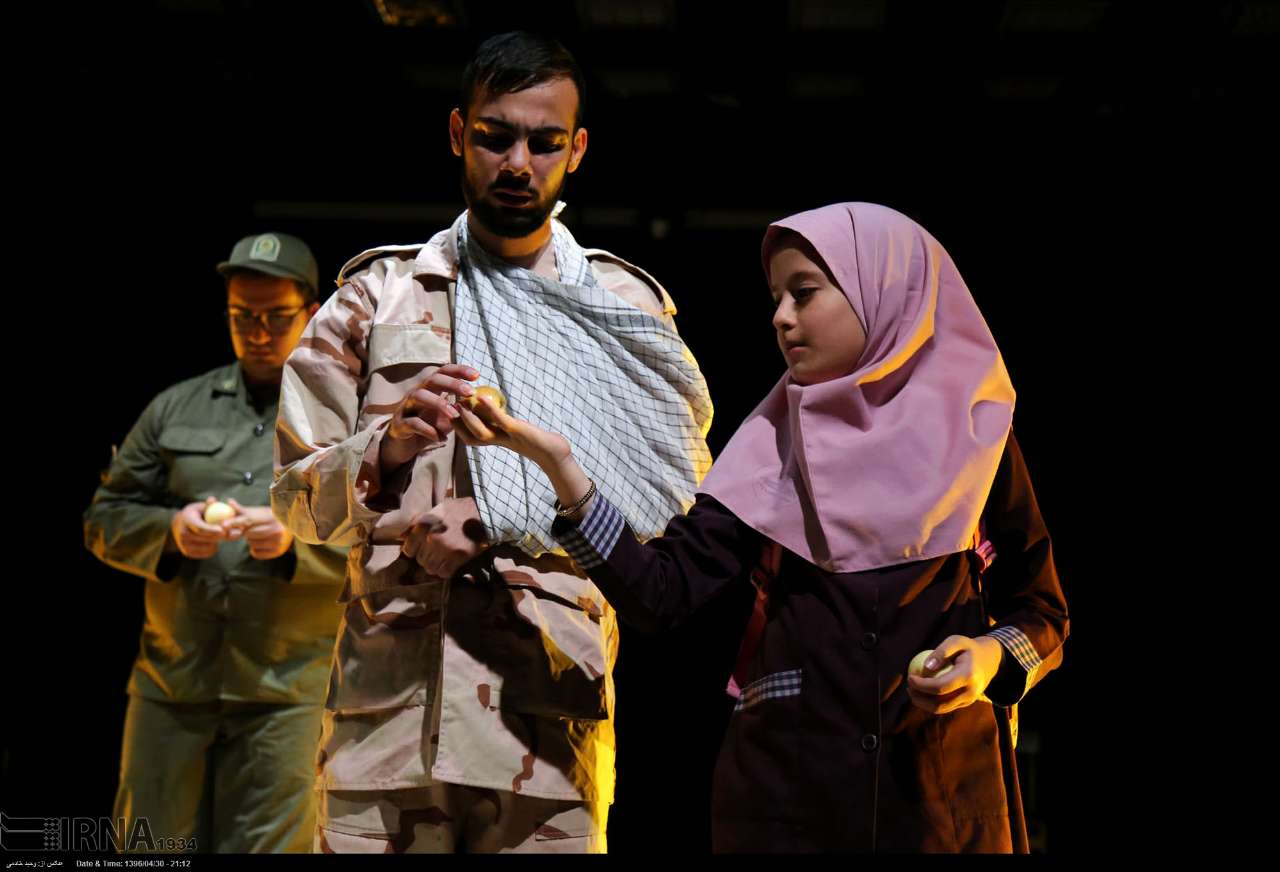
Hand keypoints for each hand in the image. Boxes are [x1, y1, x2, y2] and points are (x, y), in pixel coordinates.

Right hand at [169, 497, 225, 559]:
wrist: (180, 526)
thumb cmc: (196, 513)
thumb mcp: (201, 507)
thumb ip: (209, 505)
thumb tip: (213, 500)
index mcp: (186, 520)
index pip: (200, 528)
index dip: (212, 530)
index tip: (224, 529)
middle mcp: (183, 534)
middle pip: (206, 538)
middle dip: (222, 536)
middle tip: (237, 532)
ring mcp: (184, 545)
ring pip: (209, 546)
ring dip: (219, 541)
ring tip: (222, 533)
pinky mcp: (188, 553)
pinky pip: (208, 552)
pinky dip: (215, 547)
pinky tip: (215, 540)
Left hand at [221, 498, 293, 559]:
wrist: (290, 528)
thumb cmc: (269, 518)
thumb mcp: (258, 512)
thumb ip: (242, 510)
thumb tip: (229, 502)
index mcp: (270, 517)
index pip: (248, 519)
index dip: (235, 522)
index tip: (223, 525)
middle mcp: (275, 529)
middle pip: (248, 534)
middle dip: (246, 532)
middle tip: (249, 529)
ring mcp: (277, 541)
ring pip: (251, 544)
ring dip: (251, 540)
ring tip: (260, 535)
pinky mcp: (277, 551)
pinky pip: (256, 553)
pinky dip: (255, 549)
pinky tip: (262, 543)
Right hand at [379, 364, 479, 472]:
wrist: (403, 445)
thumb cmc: (427, 426)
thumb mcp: (447, 417)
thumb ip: (461, 410)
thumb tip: (483, 405)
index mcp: (429, 389)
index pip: (443, 372)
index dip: (459, 370)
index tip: (477, 375)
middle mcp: (416, 393)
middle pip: (432, 379)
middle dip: (452, 383)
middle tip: (470, 392)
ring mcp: (406, 407)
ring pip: (419, 396)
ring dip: (439, 404)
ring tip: (454, 415)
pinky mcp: (399, 424)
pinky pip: (413, 423)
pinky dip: (428, 429)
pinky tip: (441, 437)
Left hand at [400, 496, 488, 577]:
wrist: (483, 512)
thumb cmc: (458, 510)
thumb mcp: (435, 510)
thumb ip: (416, 522)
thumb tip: (400, 537)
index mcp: (424, 525)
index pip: (408, 549)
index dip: (413, 551)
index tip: (419, 550)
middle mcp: (432, 538)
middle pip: (420, 560)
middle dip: (426, 558)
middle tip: (434, 553)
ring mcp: (445, 549)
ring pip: (431, 569)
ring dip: (435, 566)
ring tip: (442, 559)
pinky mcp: (458, 557)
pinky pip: (444, 573)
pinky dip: (445, 571)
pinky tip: (449, 564)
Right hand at [451, 393, 569, 467]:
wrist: (555, 452)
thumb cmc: (536, 440)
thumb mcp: (515, 430)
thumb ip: (501, 422)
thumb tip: (491, 408)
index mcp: (496, 441)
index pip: (469, 436)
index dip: (456, 426)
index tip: (446, 411)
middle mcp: (498, 441)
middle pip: (470, 437)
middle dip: (456, 424)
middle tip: (445, 407)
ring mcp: (507, 437)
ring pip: (481, 432)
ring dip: (468, 418)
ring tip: (459, 403)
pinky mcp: (518, 432)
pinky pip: (500, 420)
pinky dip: (490, 409)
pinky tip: (481, 397)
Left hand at [906, 635, 1004, 714]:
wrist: (988, 660)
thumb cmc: (967, 648)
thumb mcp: (956, 640)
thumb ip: (941, 651)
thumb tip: (925, 667)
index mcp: (968, 676)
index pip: (940, 687)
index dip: (922, 686)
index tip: (909, 677)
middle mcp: (970, 692)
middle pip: (940, 704)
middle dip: (919, 699)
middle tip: (908, 687)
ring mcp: (969, 700)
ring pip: (941, 709)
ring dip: (923, 703)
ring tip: (912, 690)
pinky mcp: (966, 703)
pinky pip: (945, 707)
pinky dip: (931, 702)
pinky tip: (921, 692)